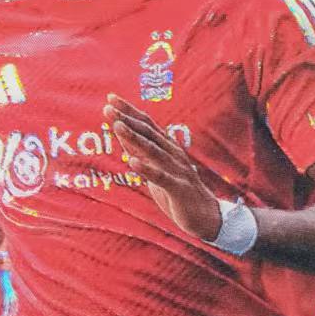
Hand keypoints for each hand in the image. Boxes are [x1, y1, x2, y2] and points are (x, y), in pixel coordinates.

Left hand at [103, 94, 221, 240]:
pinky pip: (161, 177)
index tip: (111, 97)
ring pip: (153, 150)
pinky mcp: (179, 189)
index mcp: (167, 148)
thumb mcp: (154, 169)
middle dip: (127, 118)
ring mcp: (177, 170)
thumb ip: (139, 153)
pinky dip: (147, 169)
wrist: (206, 217)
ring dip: (134, 138)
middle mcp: (173, 154)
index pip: (146, 124)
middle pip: (148, 132)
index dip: (129, 111)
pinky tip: (132, 162)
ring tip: (117, 126)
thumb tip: (120, 134)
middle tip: (108, 106)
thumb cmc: (177, 193)